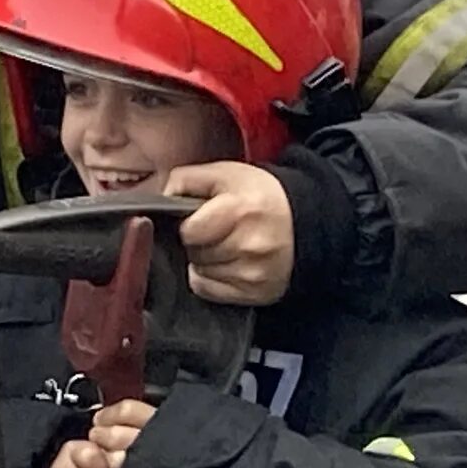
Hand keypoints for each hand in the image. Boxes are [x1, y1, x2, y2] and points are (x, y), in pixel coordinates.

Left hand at [166, 161, 294, 305]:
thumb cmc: (261, 197)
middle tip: (214, 231)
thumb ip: (186, 180)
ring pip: (199, 272)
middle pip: (193, 253)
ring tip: (224, 245)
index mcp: (241, 211)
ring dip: (203, 260)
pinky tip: (226, 263)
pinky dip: (209, 278)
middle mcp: (249, 245)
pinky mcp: (255, 293)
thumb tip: (159, 200)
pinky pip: (207, 290)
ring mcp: (253, 273)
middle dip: (196, 242)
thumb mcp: (226, 174)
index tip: (198, 219)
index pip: (189, 231)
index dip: (188, 225)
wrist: (307, 224)